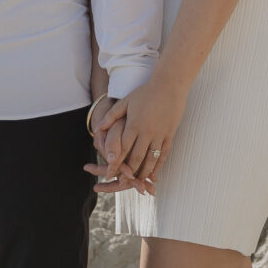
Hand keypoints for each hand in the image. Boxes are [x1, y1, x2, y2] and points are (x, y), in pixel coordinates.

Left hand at [109, 72, 184, 186]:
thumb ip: (112, 116)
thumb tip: (97, 128)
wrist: (170, 84)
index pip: (122, 148)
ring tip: (137, 182)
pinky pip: (163, 154)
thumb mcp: (126, 101)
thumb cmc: (145, 92)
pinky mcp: (169, 134)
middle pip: (136, 157)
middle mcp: (146, 132)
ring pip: (151, 159)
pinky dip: (158, 165)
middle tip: (121, 183)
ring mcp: (159, 134)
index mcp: (133, 124)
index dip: (115, 162)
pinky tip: (154, 173)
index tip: (108, 173)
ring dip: (143, 172)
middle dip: (128, 172)